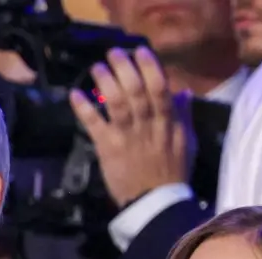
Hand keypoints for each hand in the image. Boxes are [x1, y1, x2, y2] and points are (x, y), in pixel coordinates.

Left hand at [69, 46, 193, 207]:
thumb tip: (183, 92)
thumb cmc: (172, 174)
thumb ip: (184, 117)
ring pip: (117, 103)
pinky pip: (95, 125)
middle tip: (113, 52)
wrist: (156, 205)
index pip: (160, 89)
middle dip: (124, 68)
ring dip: (105, 82)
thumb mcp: (186, 143)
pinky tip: (75, 94)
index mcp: (168, 123)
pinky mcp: (108, 149)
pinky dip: (84, 109)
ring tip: (96, 67)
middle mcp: (148, 126)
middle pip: (136, 91)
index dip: (149, 68)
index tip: (140, 51)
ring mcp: (127, 137)